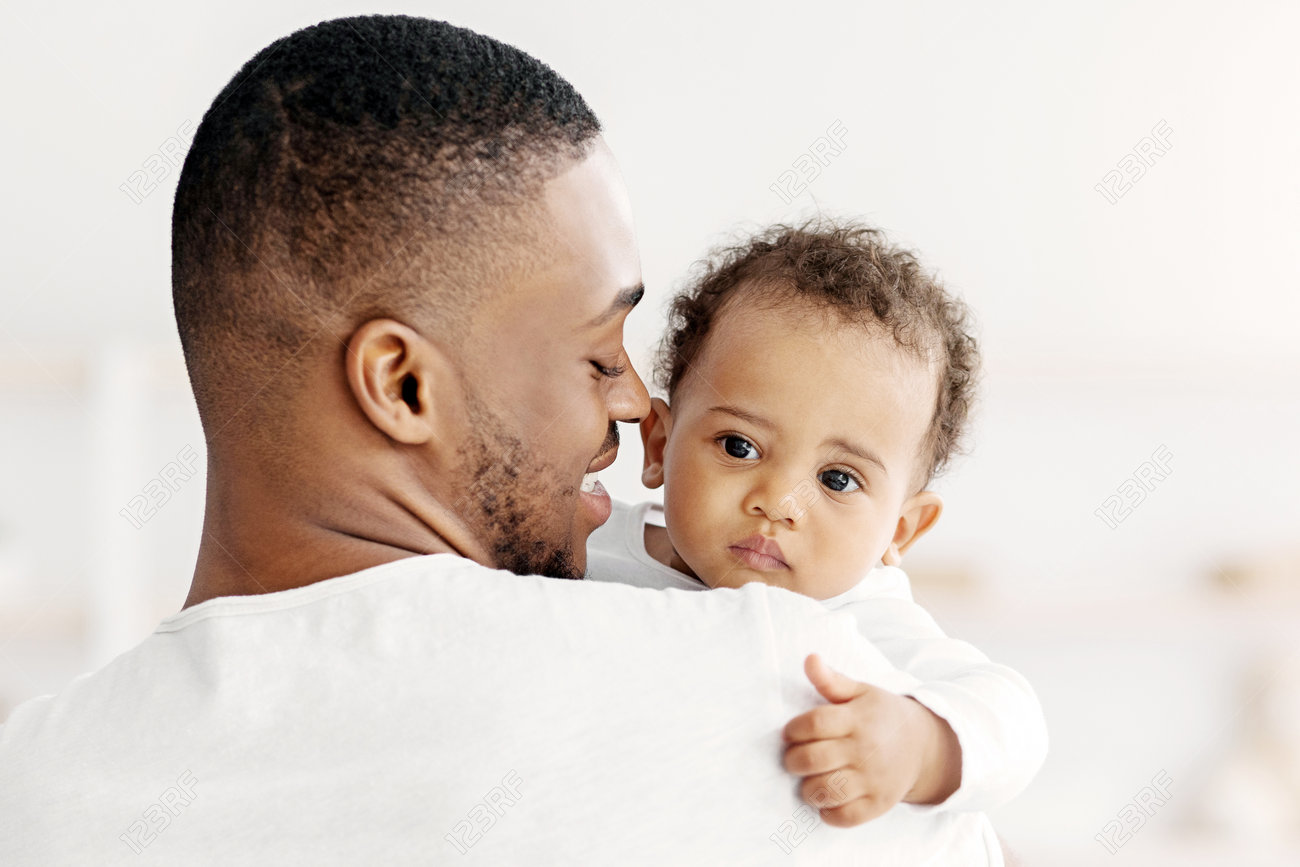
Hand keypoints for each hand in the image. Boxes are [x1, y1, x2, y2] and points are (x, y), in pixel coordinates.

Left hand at [781, 654, 961, 826]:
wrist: (925, 746)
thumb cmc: (882, 716)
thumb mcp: (862, 692)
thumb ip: (832, 680)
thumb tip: (810, 659)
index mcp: (857, 719)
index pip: (814, 724)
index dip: (793, 730)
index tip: (790, 733)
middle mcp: (865, 750)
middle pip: (813, 759)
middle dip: (793, 761)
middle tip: (794, 759)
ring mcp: (873, 779)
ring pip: (826, 791)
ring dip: (808, 789)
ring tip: (809, 780)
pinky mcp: (879, 804)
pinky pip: (846, 817)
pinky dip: (829, 813)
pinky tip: (826, 801)